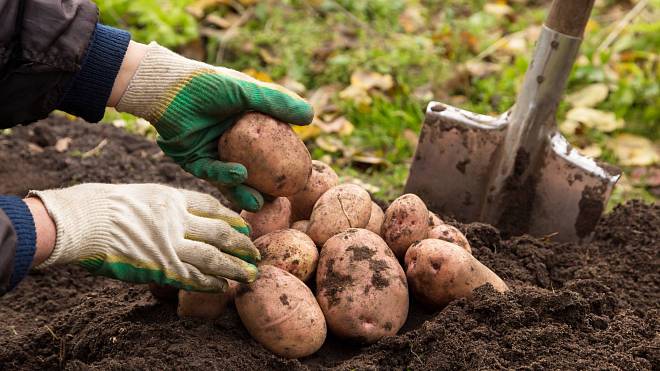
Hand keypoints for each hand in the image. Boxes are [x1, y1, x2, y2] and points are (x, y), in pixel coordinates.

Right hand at [29, 183, 258, 291]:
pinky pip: (191, 276)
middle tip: (256, 253)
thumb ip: (165, 207)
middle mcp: (177, 219)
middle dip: (241, 244)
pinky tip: (222, 287)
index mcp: (172, 198)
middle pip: (220, 231)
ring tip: (251, 274)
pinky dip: (208, 282)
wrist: (81, 220)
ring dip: (234, 267)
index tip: (244, 226)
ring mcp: (169, 243)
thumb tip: (181, 218)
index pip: (212, 206)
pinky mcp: (158, 266)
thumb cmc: (103, 206)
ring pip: (212, 256)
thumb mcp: (142, 194)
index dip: (231, 217)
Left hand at [113, 42, 313, 211]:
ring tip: (261, 201)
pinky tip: (239, 174)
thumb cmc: (208, 84)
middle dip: (265, 188)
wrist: (168, 87)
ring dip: (245, 191)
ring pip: (232, 178)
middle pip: (253, 169)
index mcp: (246, 125)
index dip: (283, 162)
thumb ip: (278, 103)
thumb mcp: (247, 92)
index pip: (269, 148)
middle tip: (281, 198)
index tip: (298, 175)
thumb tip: (311, 117)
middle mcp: (231, 141)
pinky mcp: (194, 160)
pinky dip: (225, 174)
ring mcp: (213, 152)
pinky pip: (211, 172)